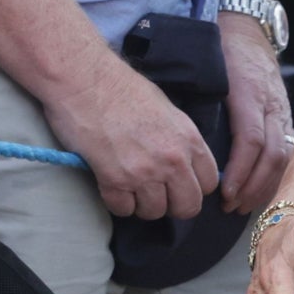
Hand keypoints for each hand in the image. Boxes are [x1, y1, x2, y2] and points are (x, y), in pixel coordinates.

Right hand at [42, 56, 216, 220]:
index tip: (178, 184)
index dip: (193, 187)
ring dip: (141, 205)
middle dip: (172, 205)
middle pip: (188, 207)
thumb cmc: (120, 88)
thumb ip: (179, 140)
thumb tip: (183, 163)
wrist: (83, 81)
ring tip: (129, 187)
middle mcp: (172, 159)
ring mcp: (144, 172)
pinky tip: (110, 184)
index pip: (209, 183)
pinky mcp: (114, 180)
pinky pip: (123, 210)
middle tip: (155, 194)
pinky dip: (116, 202)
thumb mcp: (166, 110)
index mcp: (189, 139)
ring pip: (154, 213)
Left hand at [217, 21, 293, 212]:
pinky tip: (262, 192)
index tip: (223, 193)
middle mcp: (270, 104)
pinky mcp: (286, 114)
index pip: (251, 140)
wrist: (246, 27)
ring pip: (285, 155)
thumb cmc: (220, 50)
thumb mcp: (206, 73)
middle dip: (252, 186)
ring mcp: (282, 109)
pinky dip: (277, 175)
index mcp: (248, 93)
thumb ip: (199, 105)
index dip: (240, 171)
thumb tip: (183, 144)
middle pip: (271, 154)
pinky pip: (289, 149)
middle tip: (230, 208)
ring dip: (265, 185)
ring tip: (243, 207)